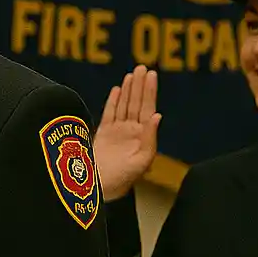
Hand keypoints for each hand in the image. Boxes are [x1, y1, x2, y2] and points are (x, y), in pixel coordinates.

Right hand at [94, 65, 160, 199]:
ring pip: (124, 105)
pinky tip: (117, 89)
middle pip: (136, 103)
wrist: (100, 188)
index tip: (151, 75)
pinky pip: (109, 113)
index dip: (149, 91)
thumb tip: (157, 116)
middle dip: (139, 86)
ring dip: (128, 89)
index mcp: (142, 136)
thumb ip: (149, 137)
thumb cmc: (123, 179)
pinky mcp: (103, 134)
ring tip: (132, 74)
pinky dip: (113, 101)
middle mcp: (131, 131)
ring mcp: (117, 132)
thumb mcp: (142, 160)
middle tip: (142, 68)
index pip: (147, 108)